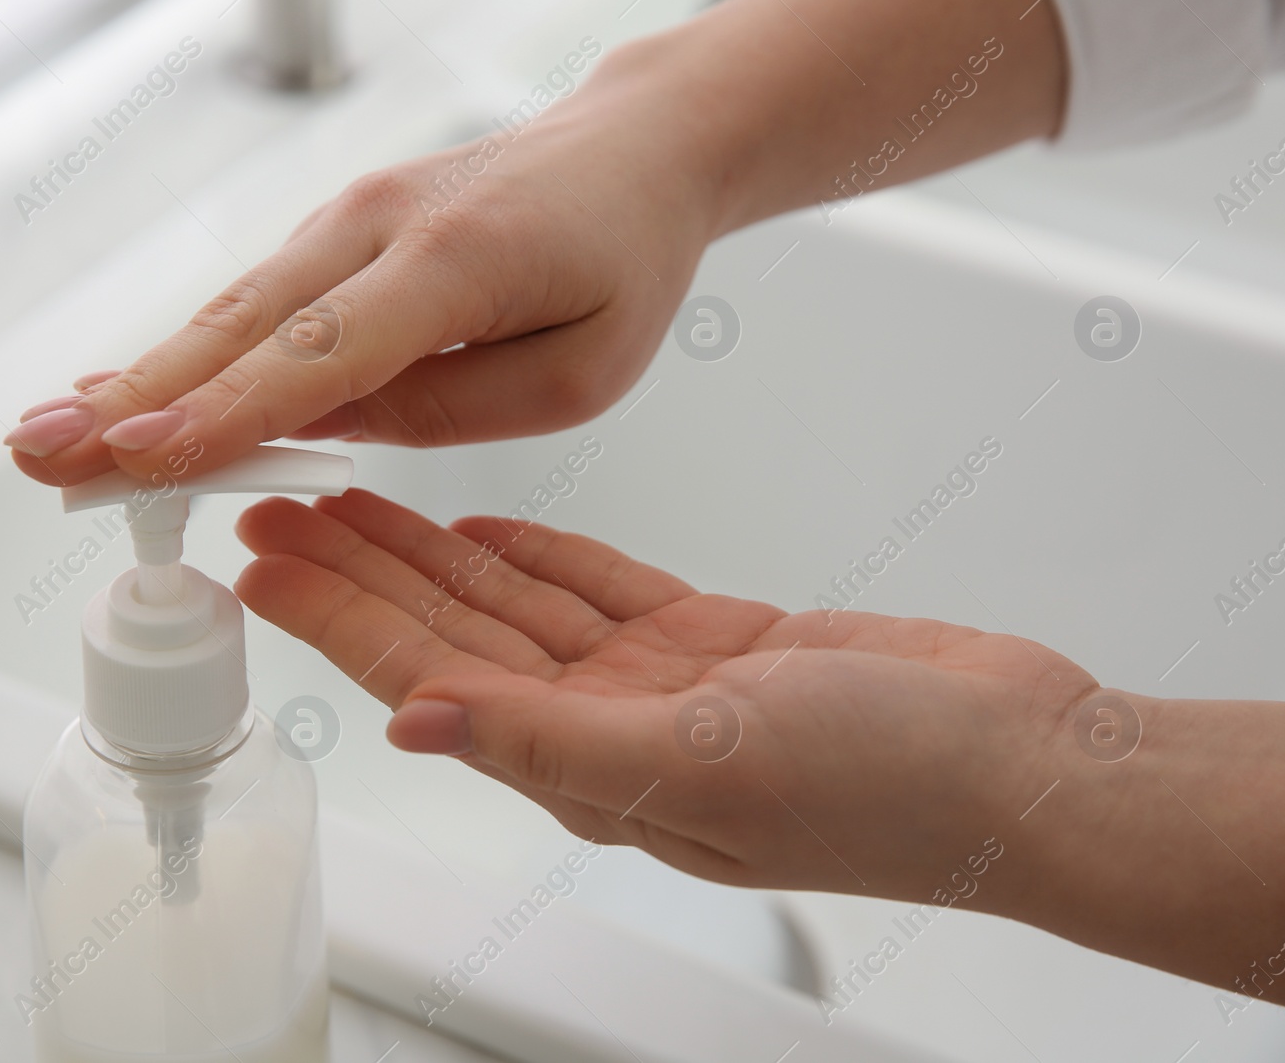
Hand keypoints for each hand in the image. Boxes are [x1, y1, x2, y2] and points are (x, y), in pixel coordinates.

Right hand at [6, 49, 719, 485]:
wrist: (633, 150)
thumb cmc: (622, 259)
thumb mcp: (578, 371)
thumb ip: (454, 406)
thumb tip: (335, 428)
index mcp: (455, 263)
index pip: (323, 352)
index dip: (227, 412)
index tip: (141, 457)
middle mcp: (381, 225)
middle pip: (242, 324)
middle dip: (135, 398)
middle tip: (41, 457)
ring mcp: (349, 217)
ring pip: (232, 311)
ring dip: (140, 378)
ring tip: (51, 437)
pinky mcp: (339, 230)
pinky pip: (256, 301)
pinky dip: (188, 352)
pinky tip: (125, 392)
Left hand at [234, 489, 1097, 899]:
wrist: (1023, 760)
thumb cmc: (891, 785)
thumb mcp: (710, 763)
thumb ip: (555, 742)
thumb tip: (419, 726)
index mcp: (591, 769)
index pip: (427, 681)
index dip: (337, 621)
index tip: (261, 566)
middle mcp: (608, 728)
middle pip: (451, 635)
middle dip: (359, 573)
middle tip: (276, 509)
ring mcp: (660, 685)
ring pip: (513, 605)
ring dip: (431, 553)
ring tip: (352, 499)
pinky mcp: (713, 643)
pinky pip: (597, 591)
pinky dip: (537, 556)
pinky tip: (480, 529)